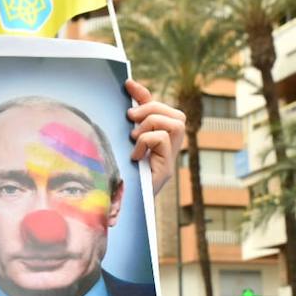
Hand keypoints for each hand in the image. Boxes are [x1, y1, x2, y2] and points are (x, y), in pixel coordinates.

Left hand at [126, 78, 183, 195]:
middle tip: (131, 120)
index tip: (127, 84)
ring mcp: (170, 161)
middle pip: (176, 114)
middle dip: (153, 109)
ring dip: (152, 124)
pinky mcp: (166, 170)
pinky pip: (163, 138)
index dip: (144, 94)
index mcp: (158, 143)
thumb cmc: (118, 182)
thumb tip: (119, 106)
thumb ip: (123, 131)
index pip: (159, 109)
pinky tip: (136, 155)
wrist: (121, 212)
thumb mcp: (119, 149)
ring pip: (175, 123)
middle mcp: (169, 151)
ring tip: (135, 137)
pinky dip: (147, 141)